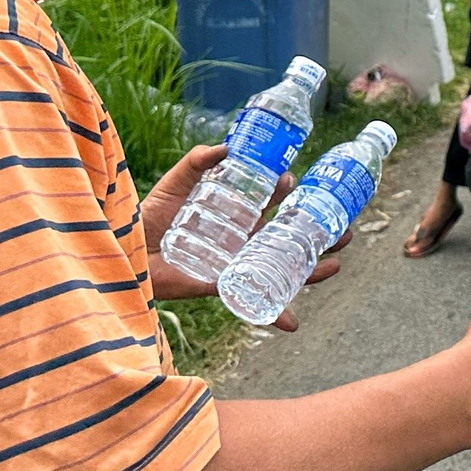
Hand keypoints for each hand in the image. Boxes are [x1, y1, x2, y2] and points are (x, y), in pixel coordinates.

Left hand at [140, 143, 345, 332]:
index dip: (288, 193)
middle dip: (317, 233)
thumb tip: (229, 147)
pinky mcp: (222, 287)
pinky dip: (274, 315)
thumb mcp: (176, 182)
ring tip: (336, 264)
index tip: (297, 182)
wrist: (126, 250)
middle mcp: (242, 239)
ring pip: (282, 268)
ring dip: (312, 270)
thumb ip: (198, 162)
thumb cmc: (148, 216)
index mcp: (235, 212)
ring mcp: (236, 264)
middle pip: (288, 237)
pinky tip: (293, 323)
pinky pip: (253, 302)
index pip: (271, 202)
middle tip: (344, 228)